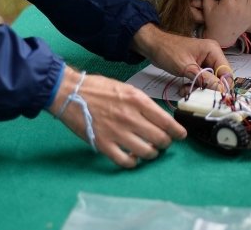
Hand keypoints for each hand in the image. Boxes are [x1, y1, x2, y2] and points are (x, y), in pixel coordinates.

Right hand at [49, 66, 185, 167]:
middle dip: (165, 143)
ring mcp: (117, 132)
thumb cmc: (99, 88)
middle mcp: (130, 117)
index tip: (180, 135)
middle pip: (160, 139)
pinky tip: (132, 158)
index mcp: (137, 100)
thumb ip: (143, 104)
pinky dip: (132, 162)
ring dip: (151, 154)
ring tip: (149, 151)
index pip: (166, 121)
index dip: (177, 131)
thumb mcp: (126, 88)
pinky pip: (125, 161)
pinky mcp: (103, 144)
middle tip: (163, 142)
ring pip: (146, 152)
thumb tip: (159, 118)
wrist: (70, 92)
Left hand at [131, 22, 230, 88]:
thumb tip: (220, 90)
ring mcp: (205, 61)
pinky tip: (184, 88)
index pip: (226, 72)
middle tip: (195, 94)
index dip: (223, 86)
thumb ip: (204, 79)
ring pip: (210, 81)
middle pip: (219, 78)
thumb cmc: (168, 52)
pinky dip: (194, 86)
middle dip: (208, 89)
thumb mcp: (186, 67)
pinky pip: (202, 80)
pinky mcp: (198, 67)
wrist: (153, 46)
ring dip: (199, 89)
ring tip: (185, 90)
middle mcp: (212, 55)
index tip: (215, 98)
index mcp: (213, 50)